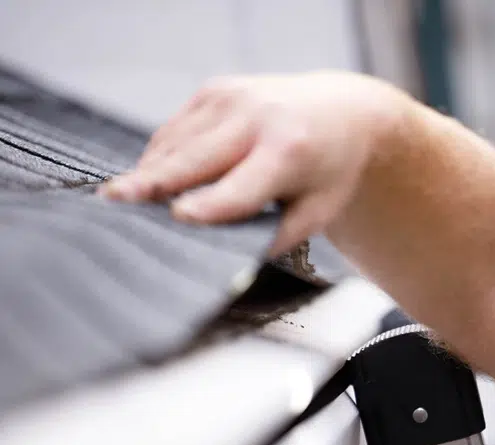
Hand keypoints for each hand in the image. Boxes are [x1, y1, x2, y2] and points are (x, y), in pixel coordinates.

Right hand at [99, 71, 405, 255]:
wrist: (341, 112)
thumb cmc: (329, 171)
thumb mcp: (319, 209)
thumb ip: (279, 236)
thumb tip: (235, 263)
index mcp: (289, 151)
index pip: (241, 186)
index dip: (209, 204)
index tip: (179, 218)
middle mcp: (256, 118)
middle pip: (194, 159)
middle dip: (151, 182)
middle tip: (113, 202)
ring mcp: (230, 99)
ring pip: (175, 143)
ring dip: (148, 172)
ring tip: (120, 198)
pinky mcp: (212, 91)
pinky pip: (175, 130)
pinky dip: (160, 156)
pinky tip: (151, 179)